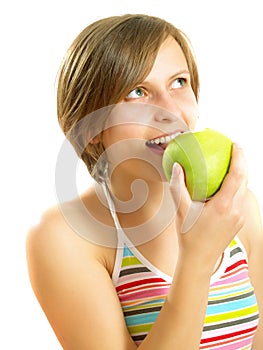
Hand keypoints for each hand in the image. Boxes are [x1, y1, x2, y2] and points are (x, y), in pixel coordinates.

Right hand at [169, 144, 247, 272]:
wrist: (199, 260)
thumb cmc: (189, 237)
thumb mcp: (181, 211)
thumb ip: (178, 187)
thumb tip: (176, 167)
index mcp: (224, 206)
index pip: (237, 176)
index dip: (239, 158)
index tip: (235, 145)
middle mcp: (236, 210)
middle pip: (245, 180)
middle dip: (242, 162)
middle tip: (233, 149)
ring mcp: (239, 217)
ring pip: (244, 189)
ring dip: (240, 175)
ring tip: (230, 163)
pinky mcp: (238, 222)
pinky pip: (240, 199)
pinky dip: (235, 187)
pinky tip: (224, 185)